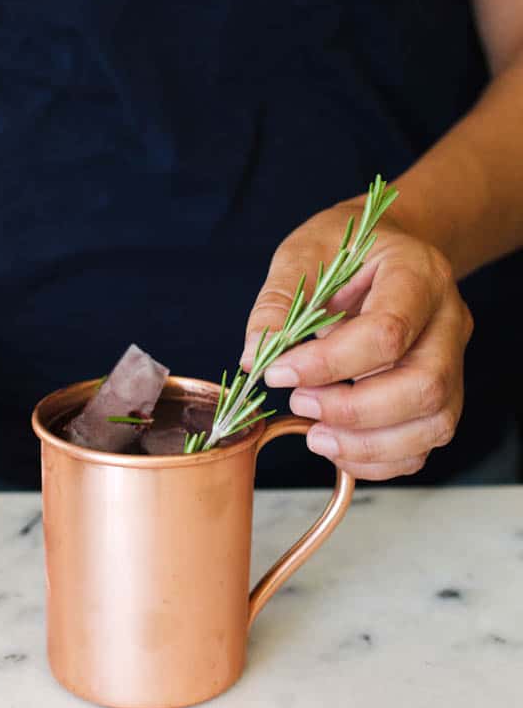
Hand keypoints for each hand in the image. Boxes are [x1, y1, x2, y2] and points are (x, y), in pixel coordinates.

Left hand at [242, 203, 473, 479]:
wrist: (388, 249)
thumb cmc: (347, 247)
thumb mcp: (304, 254)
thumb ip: (278, 303)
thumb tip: (255, 356)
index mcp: (418, 274)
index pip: (387, 332)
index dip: (328, 364)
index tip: (278, 373)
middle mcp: (448, 321)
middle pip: (424, 386)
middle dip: (354, 411)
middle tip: (300, 404)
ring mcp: (451, 361)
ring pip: (433, 424)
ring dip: (368, 445)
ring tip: (315, 436)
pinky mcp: (441, 394)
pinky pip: (423, 444)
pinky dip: (379, 459)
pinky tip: (337, 447)